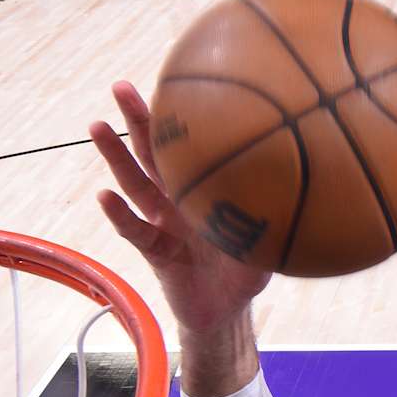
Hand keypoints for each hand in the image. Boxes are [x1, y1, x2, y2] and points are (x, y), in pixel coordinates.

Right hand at [91, 81, 270, 332]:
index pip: (187, 148)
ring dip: (115, 156)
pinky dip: (119, 214)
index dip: (177, 119)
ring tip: (97, 126)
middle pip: (152, 153)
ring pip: (135, 183)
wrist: (226, 314)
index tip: (172, 82)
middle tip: (120, 86)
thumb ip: (275, 217)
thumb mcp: (266, 242)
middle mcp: (178, 201)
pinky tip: (104, 197)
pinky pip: (135, 230)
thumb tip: (299, 188)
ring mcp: (163, 223)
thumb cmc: (246, 273)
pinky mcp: (154, 252)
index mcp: (203, 192)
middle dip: (137, 120)